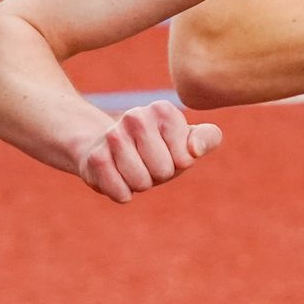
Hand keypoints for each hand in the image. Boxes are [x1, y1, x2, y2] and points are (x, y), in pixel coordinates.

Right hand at [74, 101, 221, 202]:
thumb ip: (207, 138)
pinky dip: (122, 193)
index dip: (178, 163)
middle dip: (158, 174)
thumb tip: (195, 151)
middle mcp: (135, 116)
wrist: (109, 149)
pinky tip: (117, 176)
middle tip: (148, 162)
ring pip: (141, 182)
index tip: (167, 152)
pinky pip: (121, 193)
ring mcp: (112, 135)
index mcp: (162, 110)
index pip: (185, 158)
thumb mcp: (185, 142)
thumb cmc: (156, 148)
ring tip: (133, 167)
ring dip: (140, 184)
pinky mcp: (95, 158)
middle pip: (163, 171)